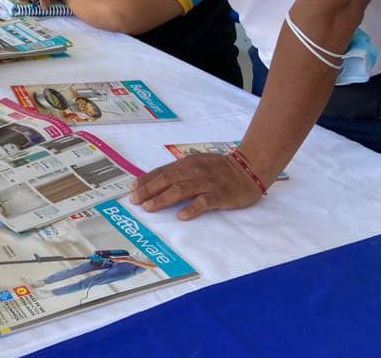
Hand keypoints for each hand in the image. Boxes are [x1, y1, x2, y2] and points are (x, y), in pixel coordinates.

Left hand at [129, 152, 263, 220]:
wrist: (248, 168)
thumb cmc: (219, 169)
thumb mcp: (196, 164)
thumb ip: (177, 172)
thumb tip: (154, 181)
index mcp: (187, 164)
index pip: (162, 172)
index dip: (146, 181)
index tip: (132, 189)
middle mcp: (194, 171)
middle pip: (167, 180)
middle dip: (149, 190)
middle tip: (135, 201)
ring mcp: (207, 183)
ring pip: (181, 190)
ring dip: (163, 198)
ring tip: (150, 207)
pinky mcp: (220, 194)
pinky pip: (204, 201)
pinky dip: (192, 208)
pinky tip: (182, 216)